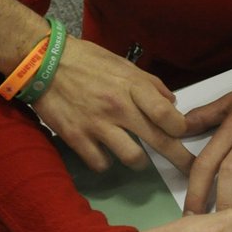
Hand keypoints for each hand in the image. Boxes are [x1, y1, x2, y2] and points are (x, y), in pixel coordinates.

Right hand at [31, 38, 193, 173]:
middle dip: (180, 159)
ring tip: (135, 155)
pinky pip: (101, 163)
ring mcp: (97, 125)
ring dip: (138, 161)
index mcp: (132, 86)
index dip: (182, 129)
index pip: (169, 115)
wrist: (41, 62)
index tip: (183, 134)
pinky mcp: (76, 138)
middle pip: (160, 142)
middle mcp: (118, 107)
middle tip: (190, 170)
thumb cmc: (86, 61)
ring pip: (133, 159)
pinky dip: (105, 161)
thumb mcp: (123, 65)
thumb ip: (150, 84)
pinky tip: (104, 152)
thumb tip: (173, 103)